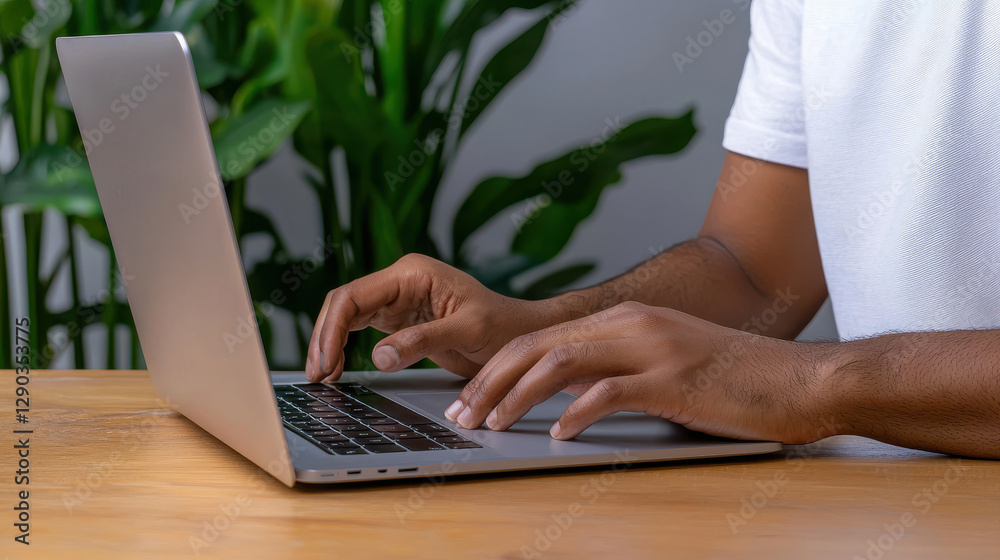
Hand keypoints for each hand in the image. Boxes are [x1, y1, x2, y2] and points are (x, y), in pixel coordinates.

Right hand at [306, 254, 560, 381]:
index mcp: (412, 273)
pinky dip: (345, 349)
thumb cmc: (504, 325)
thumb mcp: (468, 332)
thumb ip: (423, 341)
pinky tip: (338, 370)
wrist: (521, 334)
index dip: (332, 329)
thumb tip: (380, 357)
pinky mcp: (399, 320)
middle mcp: (400, 282)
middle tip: (317, 375)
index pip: (354, 296)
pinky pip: (360, 330)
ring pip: (346, 317)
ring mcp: (398, 300)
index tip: (327, 361)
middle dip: (324, 338)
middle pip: (343, 305)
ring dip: (330, 345)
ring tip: (322, 377)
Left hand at [443, 301, 833, 443]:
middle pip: (539, 346)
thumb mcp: (664, 362)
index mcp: (624, 320)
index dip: (497, 368)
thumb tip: (564, 394)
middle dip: (491, 381)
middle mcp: (631, 325)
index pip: (542, 338)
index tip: (469, 397)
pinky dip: (575, 414)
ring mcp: (652, 349)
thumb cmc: (731, 378)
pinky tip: (556, 434)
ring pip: (561, 364)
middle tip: (462, 413)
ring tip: (492, 423)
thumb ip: (614, 369)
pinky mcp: (673, 379)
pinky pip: (609, 393)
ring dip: (518, 396)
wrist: (799, 379)